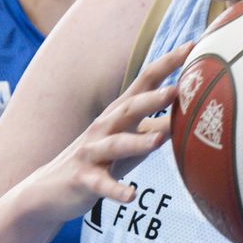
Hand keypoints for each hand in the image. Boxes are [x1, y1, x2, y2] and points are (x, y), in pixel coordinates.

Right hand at [36, 42, 191, 222]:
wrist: (50, 191)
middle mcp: (104, 127)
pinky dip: (116, 189)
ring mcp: (91, 152)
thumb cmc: (100, 162)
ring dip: (137, 142)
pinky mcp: (83, 179)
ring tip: (159, 142)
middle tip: (177, 90)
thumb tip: (191, 117)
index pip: (145, 82)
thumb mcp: (130, 143)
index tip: (192, 46)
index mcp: (119, 114)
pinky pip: (101, 184)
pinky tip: (131, 196)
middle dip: (152, 99)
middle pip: (129, 108)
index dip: (167, 64)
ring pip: (115, 144)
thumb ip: (157, 129)